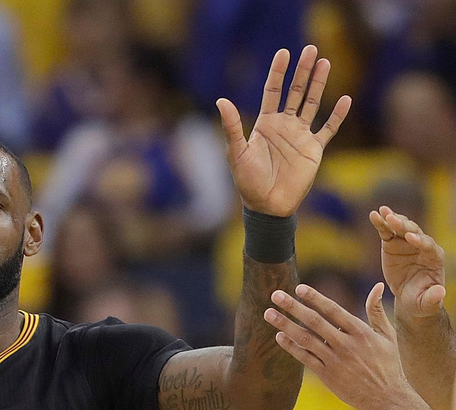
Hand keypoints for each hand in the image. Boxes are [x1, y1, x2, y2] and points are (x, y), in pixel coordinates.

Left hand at [217, 45, 351, 216]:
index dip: (278, 72)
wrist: (267, 206)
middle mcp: (284, 126)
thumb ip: (232, 126)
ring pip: (312, 103)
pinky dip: (337, 115)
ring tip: (325, 62)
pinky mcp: (314, 149)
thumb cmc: (248, 181)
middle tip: (310, 48)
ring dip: (318, 84)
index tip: (284, 52)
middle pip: (295, 92)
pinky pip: (329, 129)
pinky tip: (345, 99)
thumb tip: (220, 100)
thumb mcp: (237, 152)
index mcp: (265, 124)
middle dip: (302, 71)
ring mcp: (300, 136)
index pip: (273, 91)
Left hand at [263, 282, 409, 409]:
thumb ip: (377, 311)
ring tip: (267, 313)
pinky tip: (278, 336)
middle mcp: (346, 345)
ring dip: (284, 325)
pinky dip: (290, 347)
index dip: (315, 298)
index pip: (333, 310)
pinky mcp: (326, 375)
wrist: (386, 398)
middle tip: (275, 294)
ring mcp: (334, 360)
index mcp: (361, 332)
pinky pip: (304, 358)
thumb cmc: (388, 364)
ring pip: (305, 339)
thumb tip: (378, 285)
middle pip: (314, 321)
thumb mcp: (387, 336)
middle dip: (293, 306)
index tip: (298, 288)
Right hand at [371, 205, 445, 320]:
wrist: (409, 297)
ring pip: (401, 227)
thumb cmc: (421, 300)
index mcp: (434, 258)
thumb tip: (440, 293)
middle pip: (415, 232)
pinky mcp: (392, 243)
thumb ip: (433, 298)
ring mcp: (406, 243)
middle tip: (393, 220)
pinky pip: (386, 231)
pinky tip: (373, 215)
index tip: (410, 238)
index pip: (429, 246)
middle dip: (405, 226)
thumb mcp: (427, 303)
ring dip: (393, 219)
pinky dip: (380, 223)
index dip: (420, 241)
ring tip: (383, 212)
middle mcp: (422, 246)